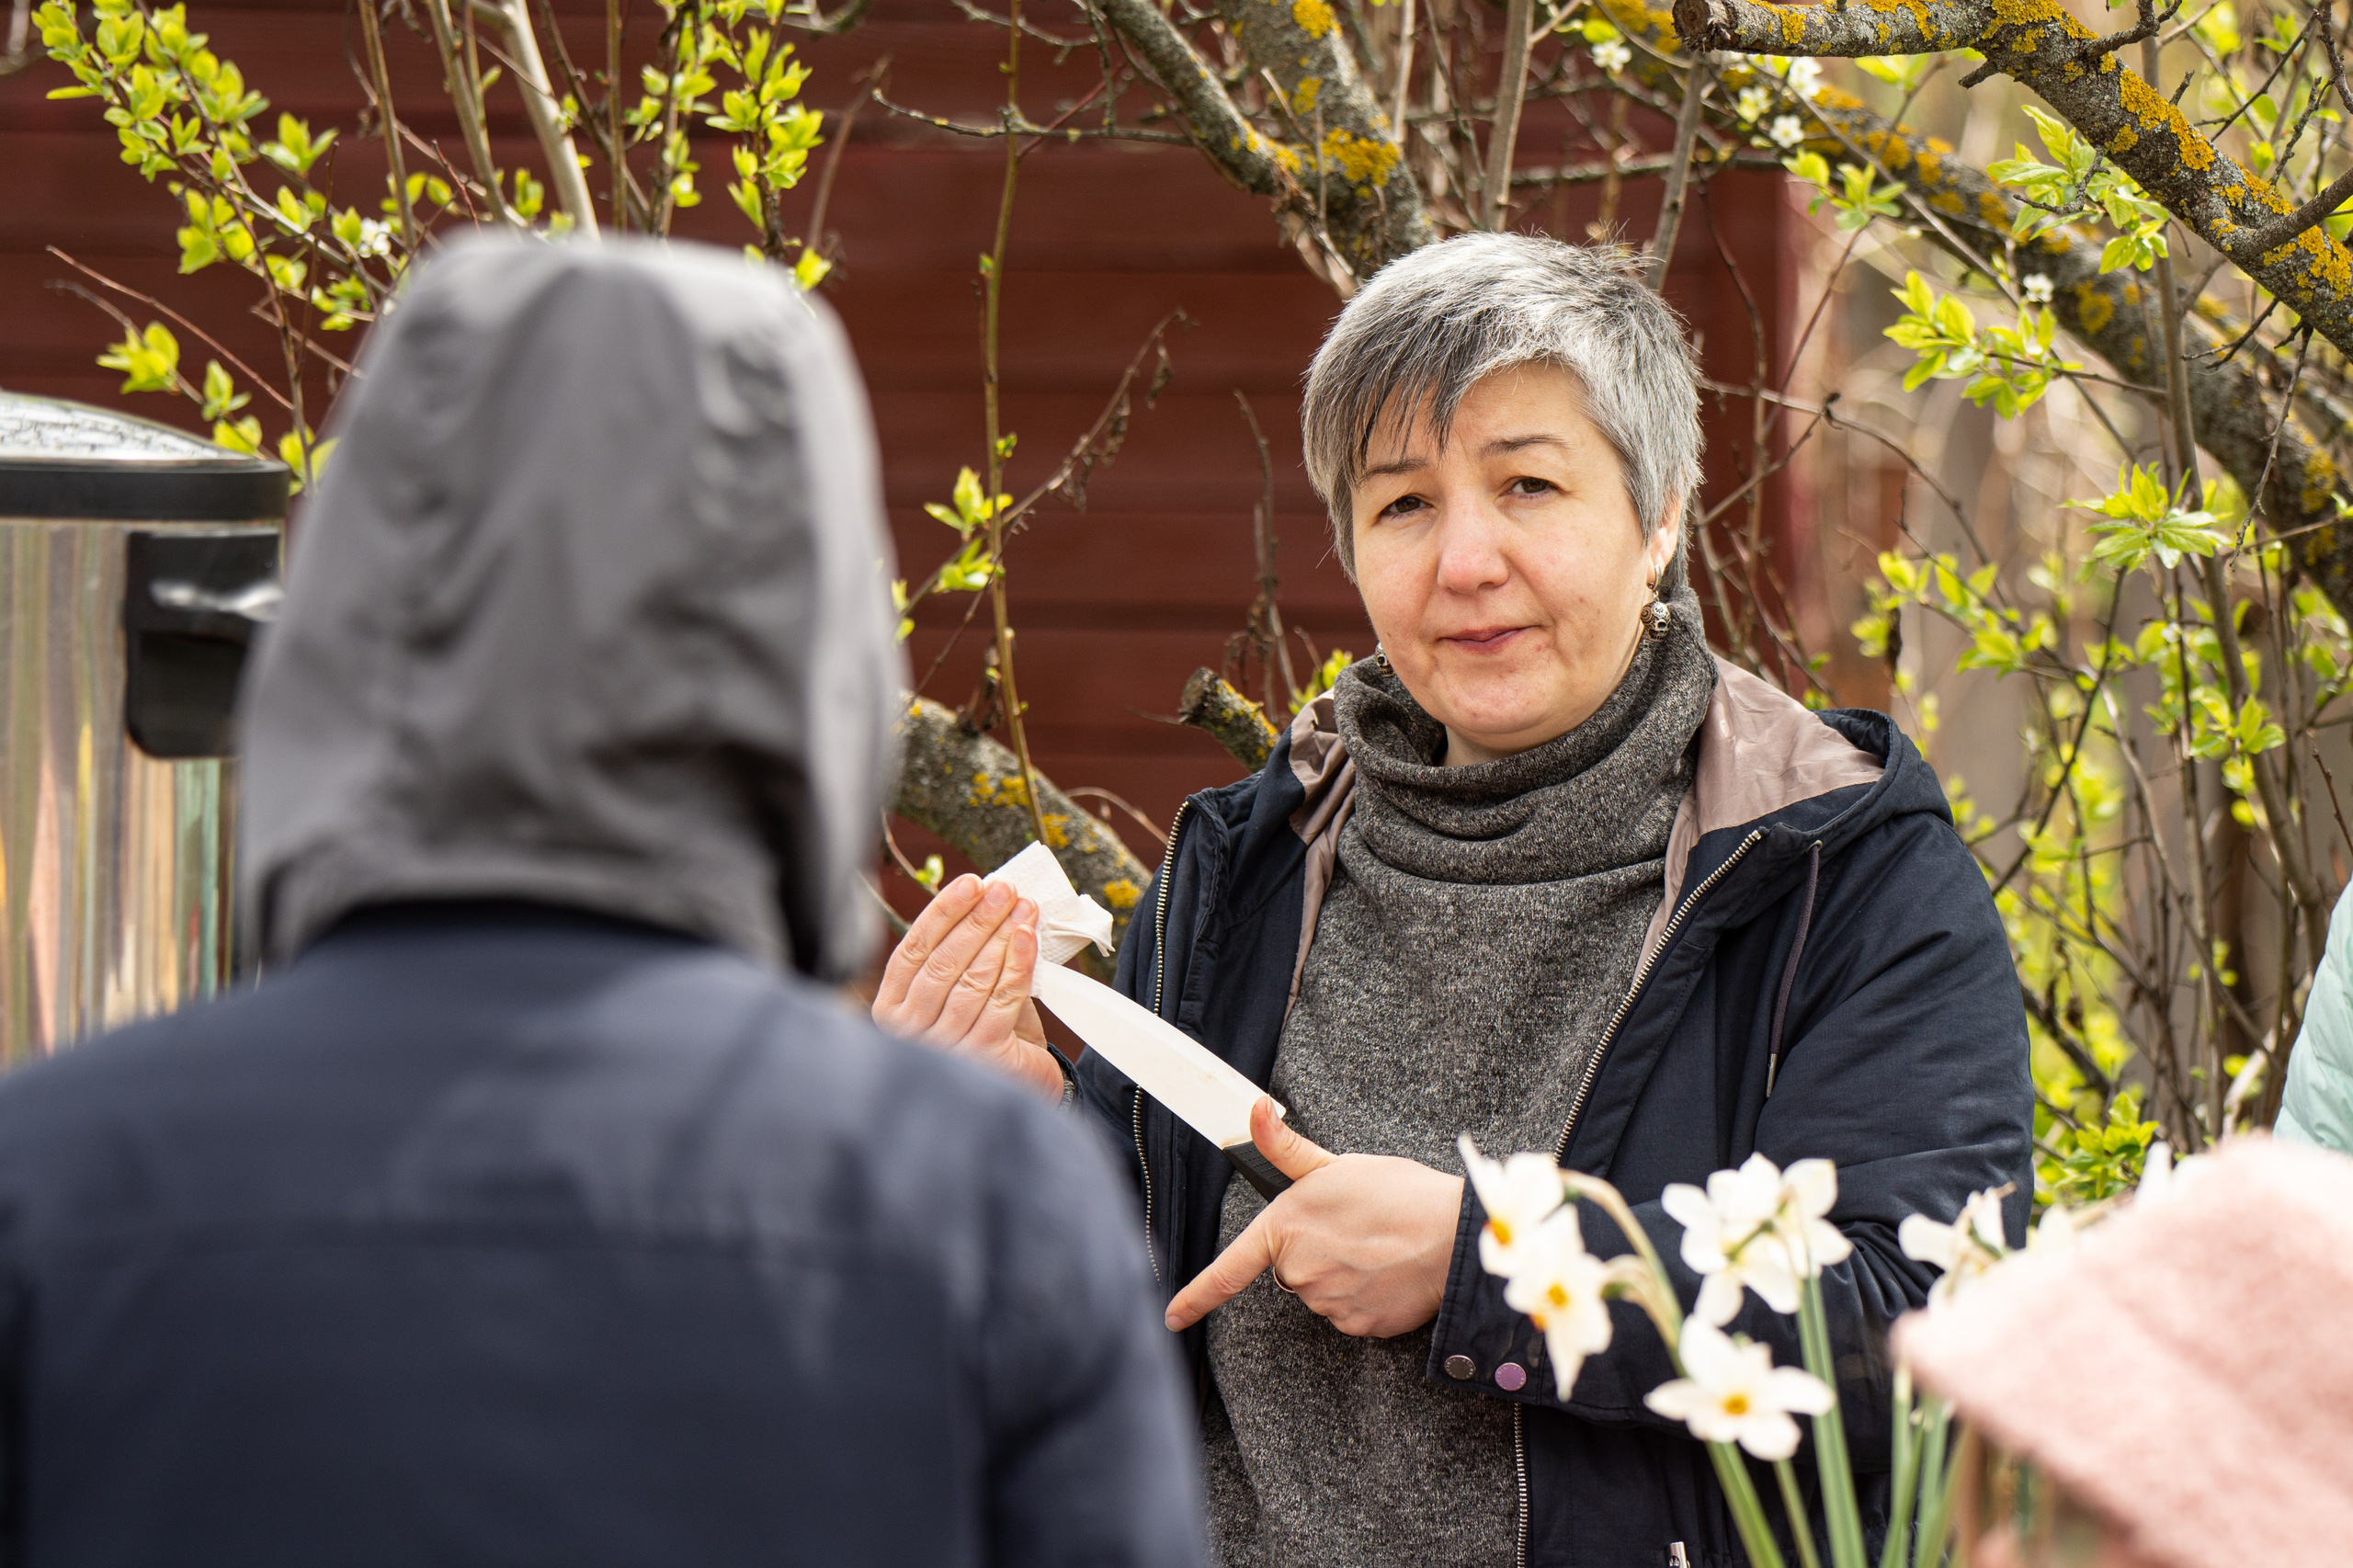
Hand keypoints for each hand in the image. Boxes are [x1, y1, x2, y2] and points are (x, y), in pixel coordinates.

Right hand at [872, 874, 1063, 1100]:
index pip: (914, 950)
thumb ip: (963, 954)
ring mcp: (944, 1047)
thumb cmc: (986, 1032)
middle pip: (943, 962)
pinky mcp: (982, 1057)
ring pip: (973, 978)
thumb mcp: (962, 992)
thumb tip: (986, 898)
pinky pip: (1002, 999)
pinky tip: (1028, 939)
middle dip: (977, 919)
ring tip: (1023, 908)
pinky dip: (1018, 964)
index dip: (943, 912)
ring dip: (1001, 935)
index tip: (970, 883)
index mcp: (893, 1010)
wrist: (1018, 1088)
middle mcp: (910, 1031)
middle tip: (1004, 890)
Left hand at [1165, 1098, 1464, 1337]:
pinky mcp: (1358, 1326)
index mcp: (1285, 1229)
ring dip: (1341, 1273)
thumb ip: (1286, 1148)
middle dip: (1314, 1252)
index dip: (1196, 1297)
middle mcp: (1298, 1272)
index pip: (1229, 1271)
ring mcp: (1327, 1303)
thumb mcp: (1337, 1164)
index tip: (1171, 1319)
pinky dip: (1365, 1297)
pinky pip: (1350, 1312)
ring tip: (1378, 1248)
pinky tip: (1388, 1274)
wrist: (1454, 1237)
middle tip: (1355, 1229)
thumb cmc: (1400, 1194)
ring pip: (1321, 1290)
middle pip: (1291, 1269)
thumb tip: (1254, 1111)